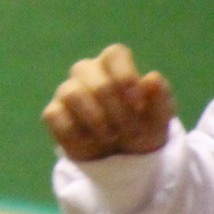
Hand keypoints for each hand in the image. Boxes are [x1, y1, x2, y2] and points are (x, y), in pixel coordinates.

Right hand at [42, 44, 176, 162]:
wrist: (124, 160)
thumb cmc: (143, 128)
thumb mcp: (160, 119)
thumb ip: (160, 98)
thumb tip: (151, 78)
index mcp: (115, 66)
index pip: (115, 54)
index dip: (125, 77)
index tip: (137, 105)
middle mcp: (88, 73)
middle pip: (97, 80)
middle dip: (118, 111)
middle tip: (132, 131)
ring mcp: (68, 91)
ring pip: (73, 93)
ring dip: (96, 119)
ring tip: (111, 137)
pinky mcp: (53, 113)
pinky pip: (55, 115)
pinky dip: (75, 132)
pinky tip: (90, 141)